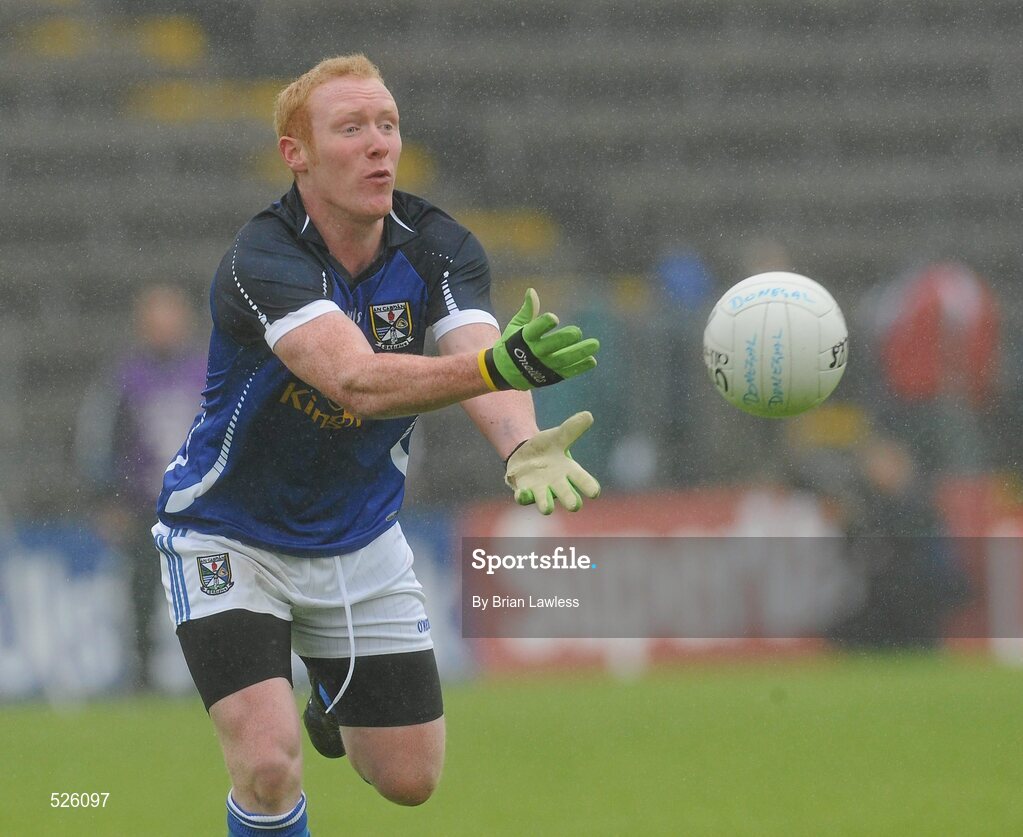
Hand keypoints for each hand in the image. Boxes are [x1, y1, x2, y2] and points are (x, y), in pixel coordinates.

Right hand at [479, 289, 598, 390]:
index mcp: (524, 338)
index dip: (543, 324)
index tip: (554, 318)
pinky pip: (567, 372)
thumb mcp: (516, 326)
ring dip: (579, 353)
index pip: (533, 330)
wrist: (506, 373)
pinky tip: (592, 360)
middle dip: (564, 339)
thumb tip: (532, 291)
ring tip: (595, 344)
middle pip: (550, 347)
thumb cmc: (513, 344)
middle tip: (577, 331)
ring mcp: (544, 366)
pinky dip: (580, 367)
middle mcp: (534, 353)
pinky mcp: (552, 376)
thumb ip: (528, 310)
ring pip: (563, 360)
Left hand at [504, 411, 600, 513]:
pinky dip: (523, 496)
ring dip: (545, 504)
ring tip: (547, 509)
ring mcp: (540, 489)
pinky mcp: (524, 490)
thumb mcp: (558, 436)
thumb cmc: (548, 447)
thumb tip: (588, 415)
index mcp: (568, 471)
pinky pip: (523, 497)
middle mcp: (556, 484)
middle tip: (574, 505)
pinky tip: (522, 493)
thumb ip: (572, 429)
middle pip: (565, 493)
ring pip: (544, 500)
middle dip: (569, 499)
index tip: (594, 492)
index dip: (588, 486)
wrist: (525, 453)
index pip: (582, 479)